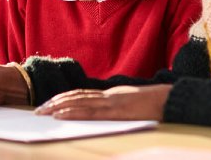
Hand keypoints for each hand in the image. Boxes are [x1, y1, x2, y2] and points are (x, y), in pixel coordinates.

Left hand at [34, 84, 171, 120]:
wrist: (170, 100)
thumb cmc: (156, 106)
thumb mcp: (135, 105)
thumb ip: (121, 108)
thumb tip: (110, 113)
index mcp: (112, 95)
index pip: (83, 94)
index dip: (65, 98)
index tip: (51, 103)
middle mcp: (108, 96)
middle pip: (76, 97)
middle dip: (56, 103)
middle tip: (39, 110)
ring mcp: (110, 102)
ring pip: (79, 102)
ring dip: (58, 107)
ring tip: (44, 112)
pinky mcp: (114, 110)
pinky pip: (89, 111)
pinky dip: (72, 112)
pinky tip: (60, 115)